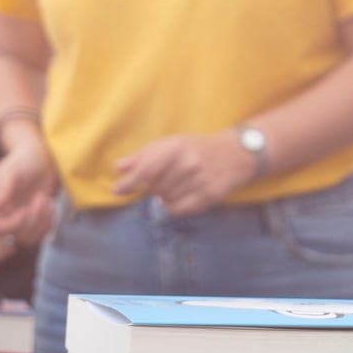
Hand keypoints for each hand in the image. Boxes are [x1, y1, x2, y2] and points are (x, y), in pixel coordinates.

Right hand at [0, 135, 56, 239]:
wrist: (39, 159)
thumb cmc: (24, 159)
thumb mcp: (13, 169)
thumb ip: (3, 185)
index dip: (11, 224)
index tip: (25, 211)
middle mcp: (1, 215)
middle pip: (12, 235)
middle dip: (30, 221)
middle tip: (40, 198)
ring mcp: (16, 221)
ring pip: (27, 239)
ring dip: (41, 223)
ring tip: (45, 199)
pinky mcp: (31, 223)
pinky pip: (39, 235)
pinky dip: (48, 222)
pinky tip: (50, 203)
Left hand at [114, 132, 258, 214]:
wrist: (235, 154)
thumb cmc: (197, 148)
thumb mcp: (171, 143)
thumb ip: (144, 155)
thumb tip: (119, 168)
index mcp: (176, 147)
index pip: (145, 170)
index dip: (128, 183)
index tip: (117, 190)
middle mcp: (188, 164)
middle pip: (153, 188)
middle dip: (151, 188)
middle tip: (162, 180)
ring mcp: (200, 181)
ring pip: (165, 200)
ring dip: (164, 196)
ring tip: (175, 185)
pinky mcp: (208, 196)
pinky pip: (178, 209)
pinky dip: (174, 205)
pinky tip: (180, 195)